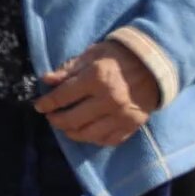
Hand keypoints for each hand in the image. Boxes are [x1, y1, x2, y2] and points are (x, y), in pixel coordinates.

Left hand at [35, 41, 157, 146]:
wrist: (155, 64)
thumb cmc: (119, 56)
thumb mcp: (92, 55)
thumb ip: (69, 69)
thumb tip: (46, 80)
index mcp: (96, 79)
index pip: (63, 96)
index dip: (47, 103)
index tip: (39, 106)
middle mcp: (109, 100)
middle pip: (72, 119)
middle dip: (56, 120)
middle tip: (51, 117)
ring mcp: (121, 116)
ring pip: (88, 134)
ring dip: (72, 132)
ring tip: (66, 127)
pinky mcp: (132, 126)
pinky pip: (108, 140)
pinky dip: (94, 139)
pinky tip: (86, 133)